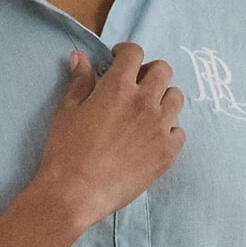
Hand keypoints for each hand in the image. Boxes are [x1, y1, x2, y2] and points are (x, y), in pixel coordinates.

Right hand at [35, 42, 186, 228]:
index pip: (134, 52)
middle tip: (136, 86)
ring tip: (147, 113)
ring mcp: (159, 128)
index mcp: (118, 87)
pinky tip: (153, 139)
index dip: (126, 53)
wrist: (75, 194)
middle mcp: (144, 102)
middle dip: (149, 73)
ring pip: (176, 98)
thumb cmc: (66, 152)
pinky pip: (179, 132)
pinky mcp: (166, 154)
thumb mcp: (67, 111)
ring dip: (163, 99)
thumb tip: (81, 57)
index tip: (119, 61)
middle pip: (163, 70)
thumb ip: (80, 81)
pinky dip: (169, 131)